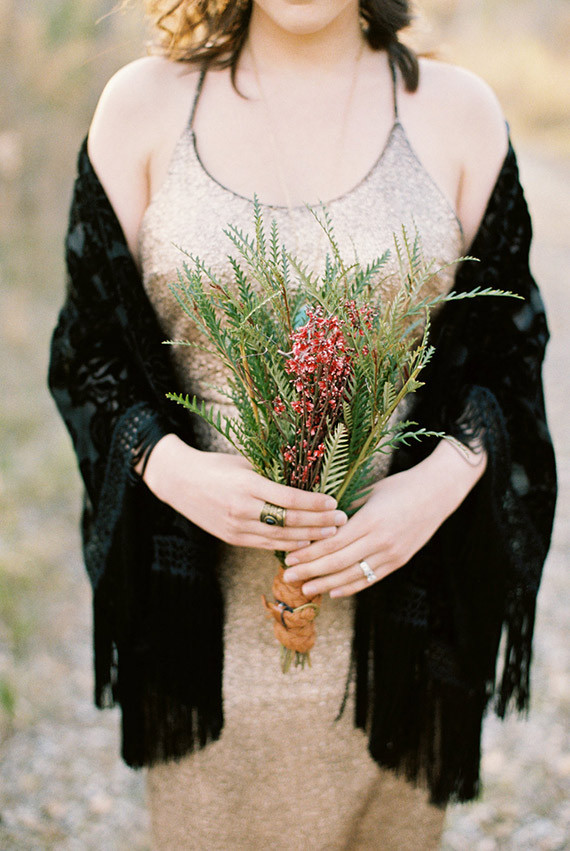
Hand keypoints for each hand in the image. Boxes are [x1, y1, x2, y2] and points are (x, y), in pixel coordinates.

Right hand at [143, 434, 346, 550]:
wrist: (179, 482)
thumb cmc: (215, 466)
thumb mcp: (244, 465)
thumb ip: (270, 477)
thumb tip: (304, 483)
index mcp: (248, 485)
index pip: (290, 498)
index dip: (315, 503)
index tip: (334, 503)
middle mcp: (243, 509)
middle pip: (290, 520)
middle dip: (319, 522)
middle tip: (342, 521)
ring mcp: (237, 526)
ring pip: (280, 537)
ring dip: (309, 537)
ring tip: (331, 535)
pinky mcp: (232, 538)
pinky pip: (266, 544)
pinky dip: (287, 546)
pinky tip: (305, 543)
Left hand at [282, 439, 486, 596]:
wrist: (437, 493)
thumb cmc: (399, 486)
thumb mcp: (369, 492)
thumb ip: (345, 510)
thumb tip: (316, 523)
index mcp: (370, 520)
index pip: (332, 543)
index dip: (308, 553)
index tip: (289, 558)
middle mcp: (381, 541)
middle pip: (338, 562)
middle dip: (310, 571)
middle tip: (288, 577)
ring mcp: (392, 554)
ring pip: (353, 576)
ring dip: (327, 585)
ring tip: (306, 589)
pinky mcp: (400, 561)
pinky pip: (371, 578)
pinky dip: (351, 587)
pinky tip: (334, 592)